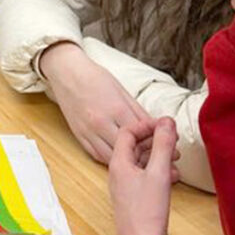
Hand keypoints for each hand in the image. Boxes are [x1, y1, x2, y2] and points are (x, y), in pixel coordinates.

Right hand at [40, 42, 151, 163]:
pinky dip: (112, 159)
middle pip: (129, 150)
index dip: (157, 139)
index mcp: (115, 109)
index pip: (142, 133)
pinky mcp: (79, 137)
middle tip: (160, 154)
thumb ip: (138, 111)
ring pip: (113, 158)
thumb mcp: (121, 90)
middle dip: (147, 154)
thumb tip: (156, 126)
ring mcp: (88, 132)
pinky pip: (98, 156)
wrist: (66, 73)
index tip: (168, 140)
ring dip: (128, 161)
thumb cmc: (94, 77)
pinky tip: (122, 156)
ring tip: (142, 158)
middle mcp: (101, 123)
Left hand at [109, 118, 176, 234]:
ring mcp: (124, 185)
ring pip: (140, 160)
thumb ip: (163, 145)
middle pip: (133, 144)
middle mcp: (118, 172)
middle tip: (173, 138)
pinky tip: (173, 175)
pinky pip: (143, 174)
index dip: (146, 124)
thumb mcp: (159, 172)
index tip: (165, 124)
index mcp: (119, 162)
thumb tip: (167, 121)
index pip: (127, 131)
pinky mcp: (133, 196)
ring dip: (158, 154)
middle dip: (154, 139)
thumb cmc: (147, 211)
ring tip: (176, 156)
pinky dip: (157, 169)